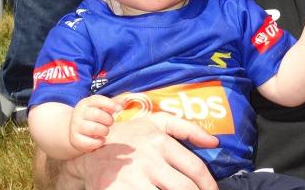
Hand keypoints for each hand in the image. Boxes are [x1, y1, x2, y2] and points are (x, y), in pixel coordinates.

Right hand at [70, 95, 120, 153]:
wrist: (75, 129)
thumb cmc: (93, 117)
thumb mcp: (101, 107)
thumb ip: (113, 103)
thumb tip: (126, 99)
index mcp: (86, 103)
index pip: (97, 100)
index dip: (110, 104)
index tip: (119, 109)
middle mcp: (79, 113)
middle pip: (97, 115)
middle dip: (108, 120)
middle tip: (110, 123)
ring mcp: (75, 126)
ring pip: (94, 128)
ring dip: (104, 131)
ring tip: (105, 131)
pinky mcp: (75, 139)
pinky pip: (90, 142)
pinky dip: (99, 142)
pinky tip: (101, 140)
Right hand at [71, 112, 218, 189]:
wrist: (90, 147)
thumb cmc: (129, 134)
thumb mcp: (157, 122)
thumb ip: (187, 128)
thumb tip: (214, 142)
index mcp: (161, 142)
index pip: (194, 168)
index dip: (209, 184)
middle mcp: (149, 161)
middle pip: (185, 188)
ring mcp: (133, 179)